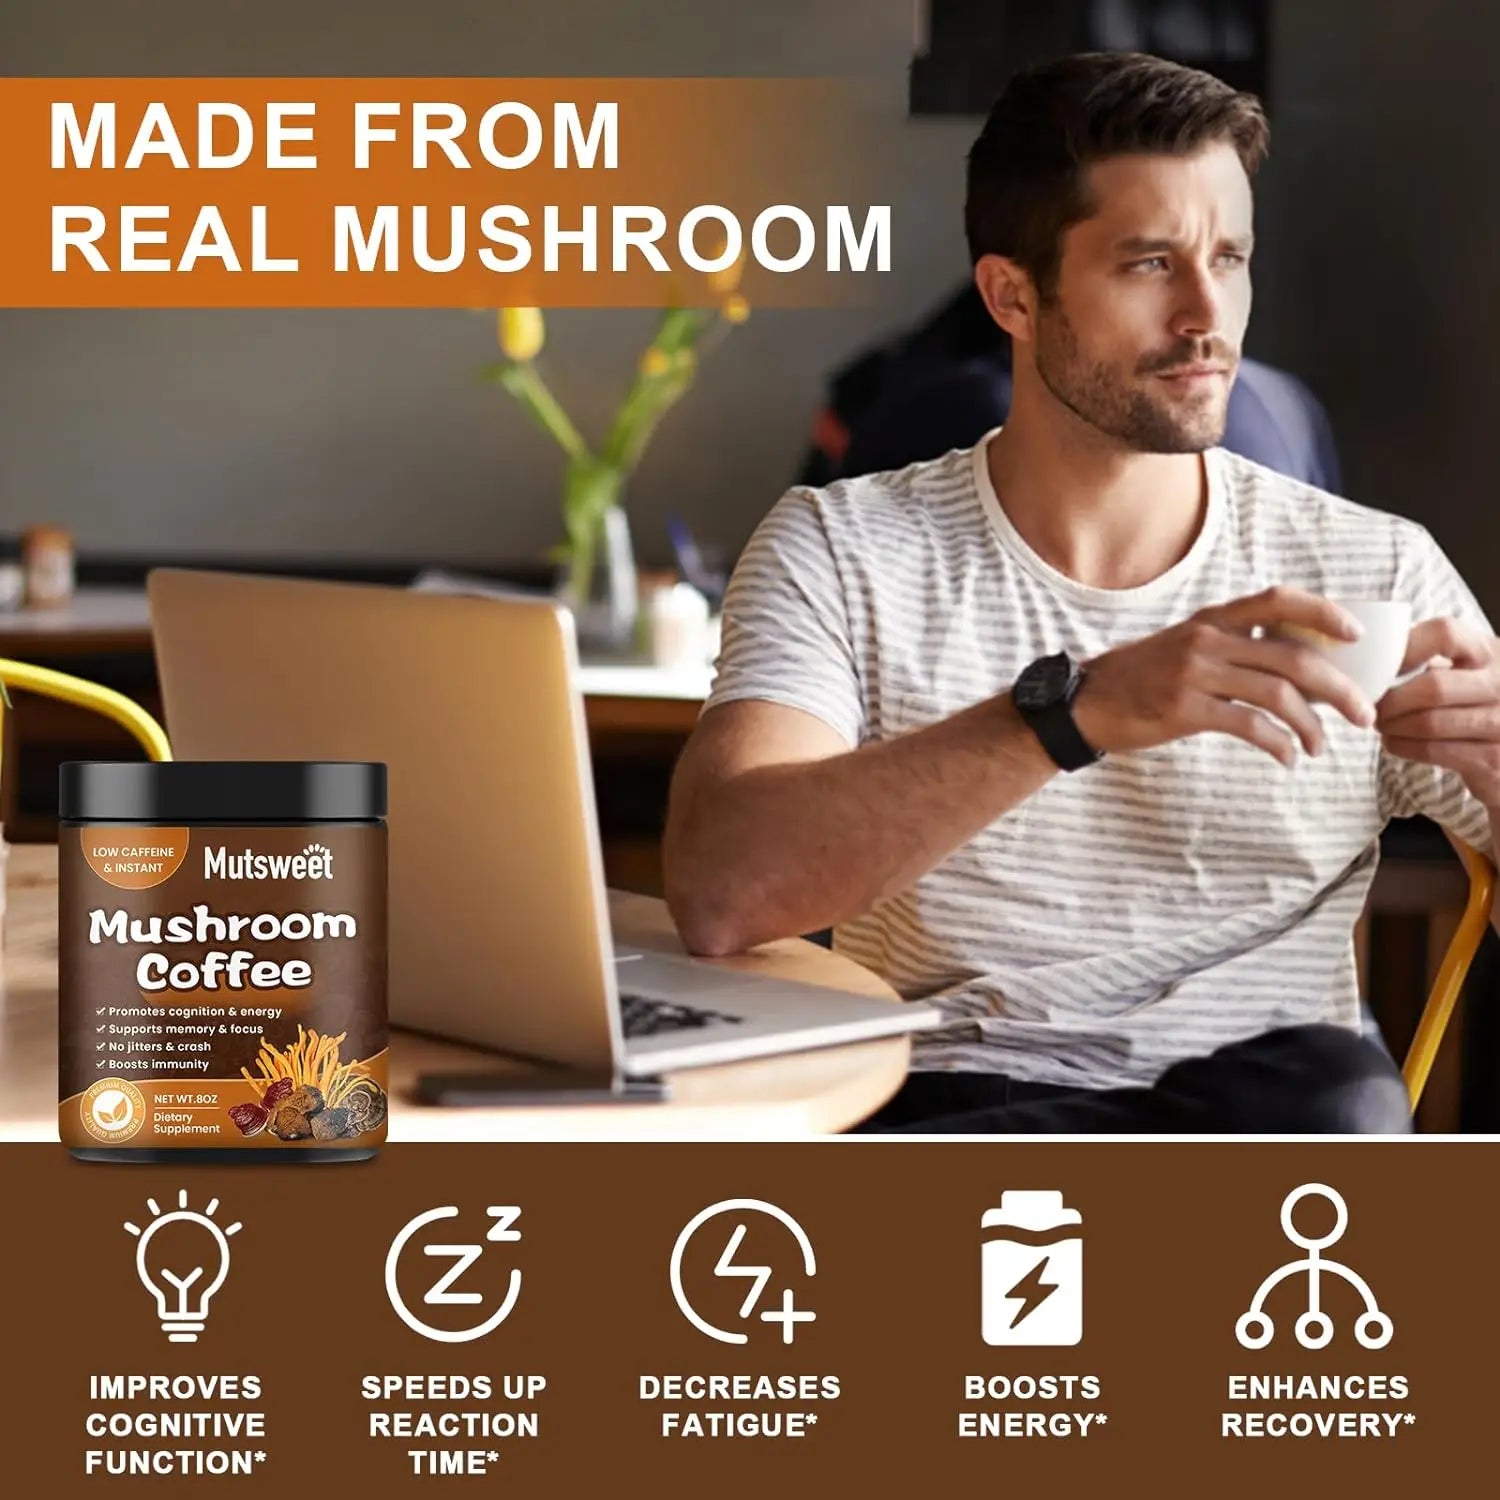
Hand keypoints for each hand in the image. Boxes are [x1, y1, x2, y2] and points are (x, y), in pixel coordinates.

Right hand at [1070, 585, 1375, 767]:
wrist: (1084, 702)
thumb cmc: (1141, 678)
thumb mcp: (1186, 647)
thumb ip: (1234, 648)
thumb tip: (1299, 669)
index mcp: (1212, 619)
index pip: (1278, 601)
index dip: (1324, 613)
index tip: (1357, 634)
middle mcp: (1207, 640)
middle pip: (1294, 657)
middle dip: (1339, 689)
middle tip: (1363, 714)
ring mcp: (1195, 674)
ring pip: (1278, 695)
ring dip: (1311, 725)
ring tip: (1318, 747)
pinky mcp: (1184, 709)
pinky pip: (1249, 726)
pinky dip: (1278, 744)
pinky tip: (1286, 758)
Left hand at [1375, 616, 1499, 803]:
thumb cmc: (1471, 699)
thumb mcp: (1462, 668)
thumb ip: (1427, 655)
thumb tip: (1370, 657)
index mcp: (1491, 652)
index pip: (1445, 633)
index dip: (1404, 651)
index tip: (1381, 669)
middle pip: (1432, 687)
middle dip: (1391, 701)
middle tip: (1372, 707)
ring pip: (1429, 722)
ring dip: (1393, 726)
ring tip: (1381, 724)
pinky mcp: (1493, 758)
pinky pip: (1434, 750)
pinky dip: (1403, 746)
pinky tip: (1394, 741)